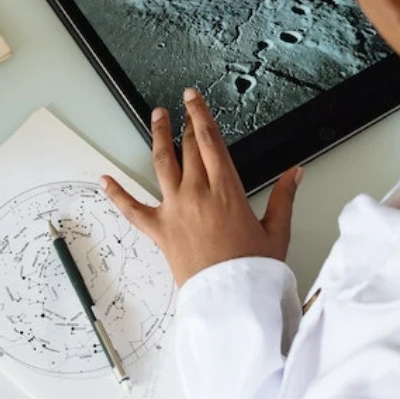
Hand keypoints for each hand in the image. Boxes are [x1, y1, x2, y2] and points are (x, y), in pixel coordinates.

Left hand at [101, 89, 302, 285]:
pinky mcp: (160, 230)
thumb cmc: (253, 269)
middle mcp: (197, 193)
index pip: (210, 140)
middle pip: (187, 147)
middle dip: (185, 124)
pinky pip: (132, 209)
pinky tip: (104, 180)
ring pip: (161, 164)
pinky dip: (116, 194)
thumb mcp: (276, 231)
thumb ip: (284, 197)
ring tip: (156, 118)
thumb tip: (295, 173)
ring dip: (157, 137)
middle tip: (182, 108)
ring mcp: (175, 210)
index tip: (193, 98)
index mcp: (226, 190)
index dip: (200, 114)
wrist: (230, 300)